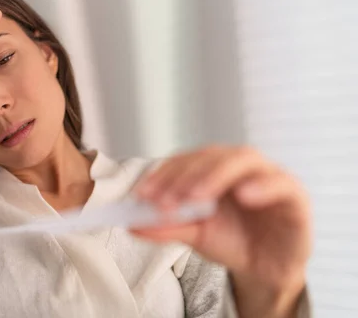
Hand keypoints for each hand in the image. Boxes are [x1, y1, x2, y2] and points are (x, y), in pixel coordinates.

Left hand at [132, 146, 311, 314]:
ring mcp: (266, 175)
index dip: (163, 174)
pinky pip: (280, 182)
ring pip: (242, 159)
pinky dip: (261, 185)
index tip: (142, 194)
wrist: (265, 268)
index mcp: (212, 169)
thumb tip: (131, 224)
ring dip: (215, 175)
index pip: (185, 160)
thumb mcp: (195, 234)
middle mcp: (238, 165)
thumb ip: (166, 226)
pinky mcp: (293, 193)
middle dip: (184, 176)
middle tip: (165, 199)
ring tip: (194, 197)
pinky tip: (243, 196)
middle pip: (210, 156)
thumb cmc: (231, 241)